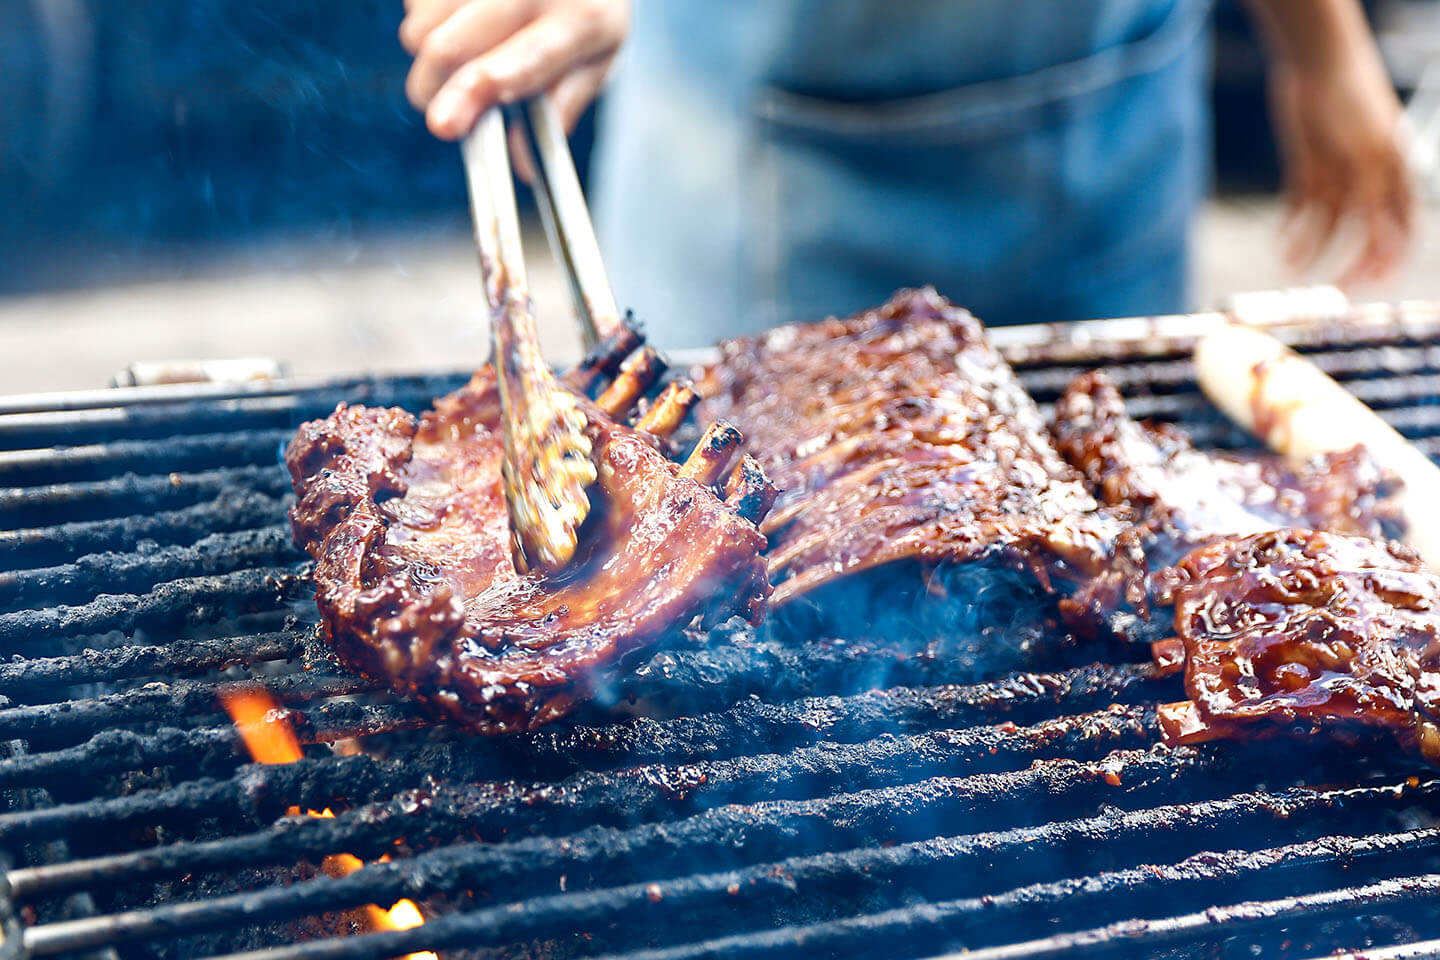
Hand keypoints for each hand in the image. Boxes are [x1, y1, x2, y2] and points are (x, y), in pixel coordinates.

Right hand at [400, 0, 629, 140]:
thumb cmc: (584, 11)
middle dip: (432, 93)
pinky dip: (424, 19)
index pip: (525, 61)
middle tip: (443, 115)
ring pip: (420, 29)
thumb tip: (522, 168)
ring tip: (465, 48)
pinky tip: (457, 16)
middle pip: (448, 48)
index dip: (478, 91)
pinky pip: (412, 3)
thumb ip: (560, 109)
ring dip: (428, 54)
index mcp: (581, 21)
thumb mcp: (595, 59)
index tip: (444, 124)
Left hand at [1270, 56, 1415, 287]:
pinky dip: (1291, 225)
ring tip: (1290, 261)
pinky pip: (1301, 206)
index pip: (1401, 229)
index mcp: (1396, 176)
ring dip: (1311, 245)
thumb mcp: (1369, 155)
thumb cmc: (1354, 103)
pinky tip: (1280, 240)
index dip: (1389, 259)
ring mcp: (1338, 175)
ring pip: (1327, 224)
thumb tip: (1384, 244)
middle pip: (1363, 233)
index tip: (1370, 283)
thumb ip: (1375, 200)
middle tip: (1329, 287)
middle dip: (1348, 261)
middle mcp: (1369, 181)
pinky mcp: (1308, 168)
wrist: (1316, 66)